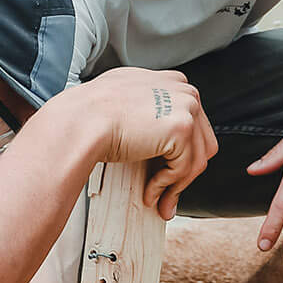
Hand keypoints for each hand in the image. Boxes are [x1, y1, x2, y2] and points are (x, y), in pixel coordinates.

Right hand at [63, 69, 217, 218]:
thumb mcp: (126, 101)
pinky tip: (150, 192)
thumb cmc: (92, 113)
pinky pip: (184, 168)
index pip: (193, 122)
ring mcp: (186, 107)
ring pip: (196, 159)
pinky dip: (167, 186)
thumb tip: (157, 138)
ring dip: (176, 185)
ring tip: (158, 200)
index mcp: (172, 82)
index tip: (169, 171)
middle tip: (167, 194)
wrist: (81, 120)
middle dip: (185, 172)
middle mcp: (184, 91)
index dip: (182, 152)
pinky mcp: (182, 128)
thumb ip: (149, 111)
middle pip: (201, 142)